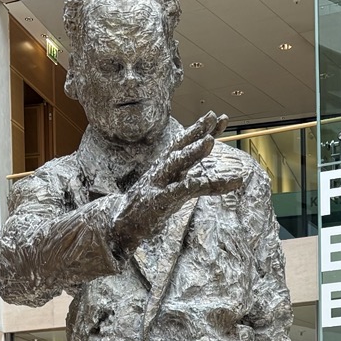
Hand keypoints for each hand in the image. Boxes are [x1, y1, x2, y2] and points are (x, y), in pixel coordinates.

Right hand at [110, 112, 247, 251]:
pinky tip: (201, 181)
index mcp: (165, 166)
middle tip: (215, 116)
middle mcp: (162, 170)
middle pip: (180, 146)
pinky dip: (189, 186)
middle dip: (197, 131)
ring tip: (209, 141)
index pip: (185, 143)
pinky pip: (177, 192)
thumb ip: (188, 184)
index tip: (221, 117)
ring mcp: (158, 184)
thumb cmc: (148, 206)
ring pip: (176, 163)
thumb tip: (204, 179)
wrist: (119, 224)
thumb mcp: (170, 191)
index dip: (202, 130)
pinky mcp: (157, 202)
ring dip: (193, 151)